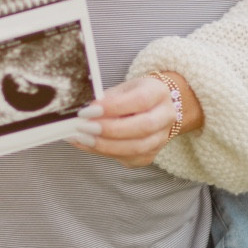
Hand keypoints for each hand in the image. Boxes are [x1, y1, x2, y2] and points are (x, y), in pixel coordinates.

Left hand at [69, 71, 202, 166]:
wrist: (154, 108)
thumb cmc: (134, 95)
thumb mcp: (123, 88)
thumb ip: (107, 99)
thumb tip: (87, 112)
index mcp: (158, 93)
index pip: (140, 101)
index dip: (114, 107)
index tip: (89, 110)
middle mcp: (165, 116)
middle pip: (142, 127)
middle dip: (110, 129)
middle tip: (85, 127)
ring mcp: (160, 139)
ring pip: (136, 148)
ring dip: (105, 145)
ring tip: (82, 138)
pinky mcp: (150, 155)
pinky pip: (127, 158)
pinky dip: (102, 152)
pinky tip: (86, 145)